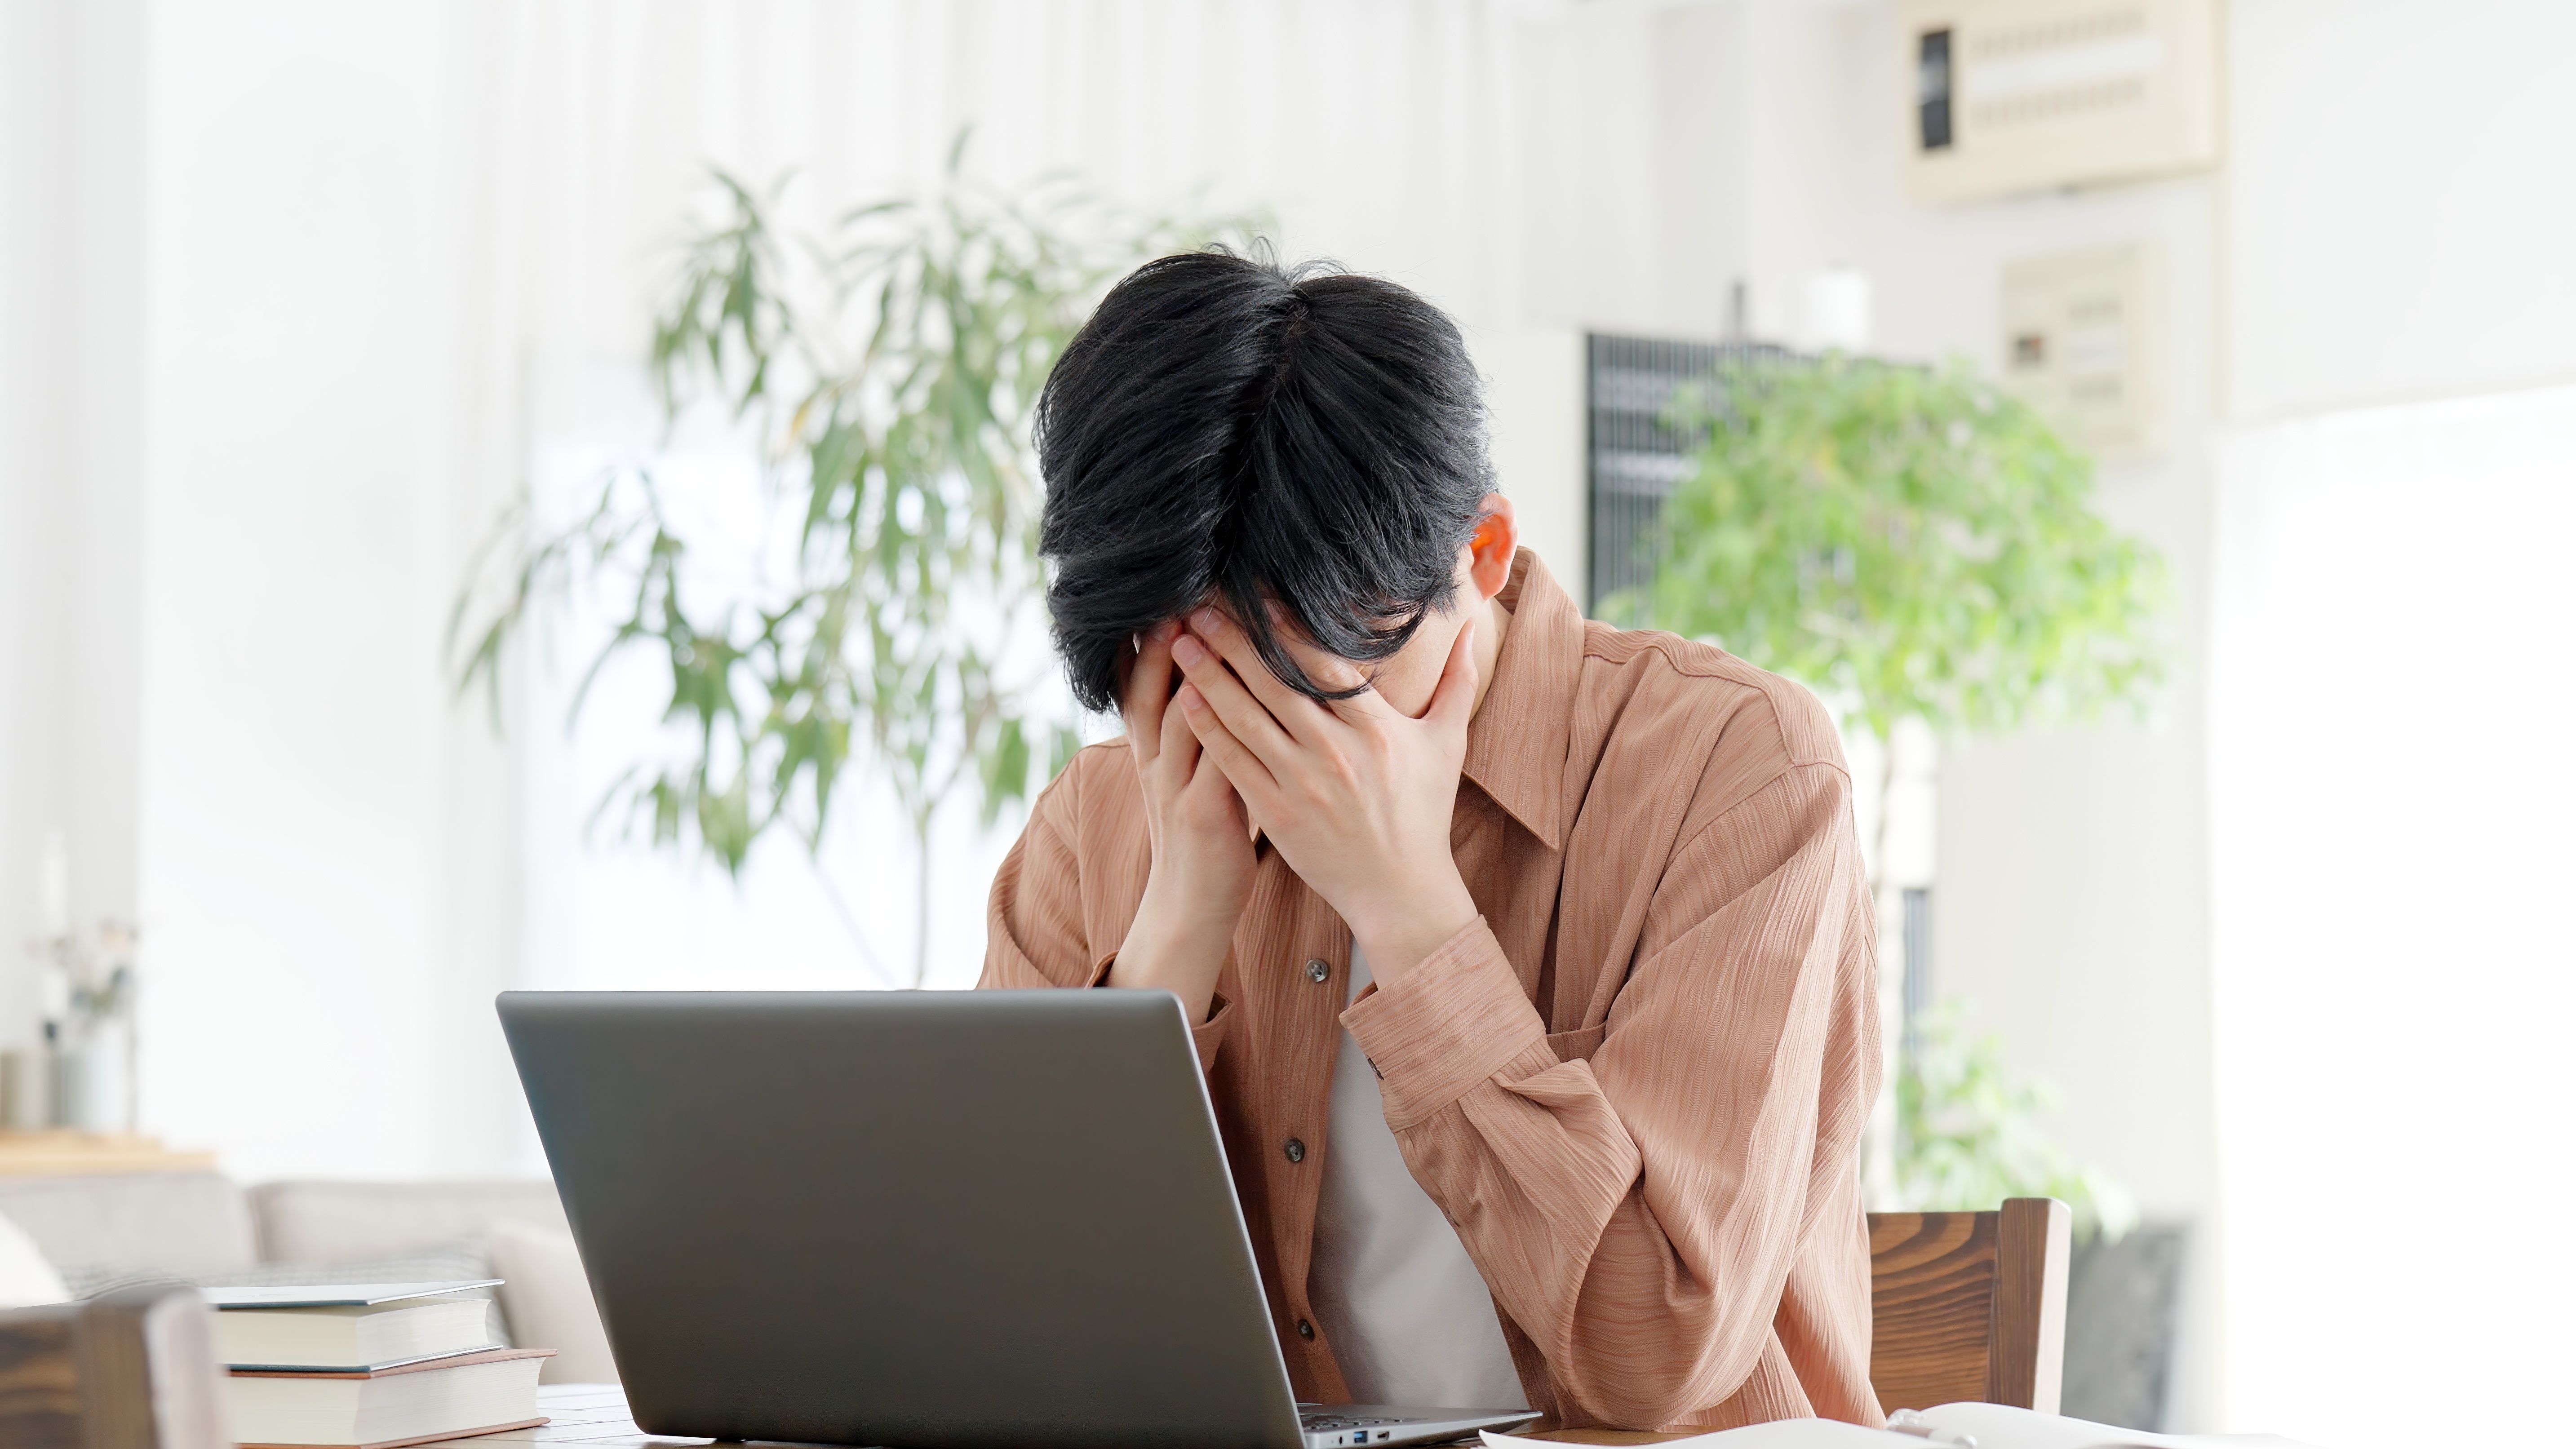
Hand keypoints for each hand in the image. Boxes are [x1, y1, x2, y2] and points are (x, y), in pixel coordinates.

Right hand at [1106, 620, 1259, 1023]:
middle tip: (1180, 588)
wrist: (1191, 905)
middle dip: (1163, 638)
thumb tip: (1220, 668)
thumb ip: (1201, 723)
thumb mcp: (1193, 769)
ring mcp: (1174, 787)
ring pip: (1175, 718)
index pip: (1142, 680)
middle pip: (1151, 687)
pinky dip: (1219, 731)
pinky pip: (1210, 763)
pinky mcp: (1200, 815)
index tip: (1169, 587)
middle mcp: (1156, 760)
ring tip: (1197, 627)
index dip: (1148, 635)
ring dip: (1186, 672)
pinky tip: (1232, 701)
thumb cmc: (1206, 828)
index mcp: (1154, 747)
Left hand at [1170, 605, 1481, 980]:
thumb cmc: (1424, 813)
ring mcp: (1303, 784)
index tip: (1256, 593)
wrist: (1400, 890)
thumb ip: (1457, 681)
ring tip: (1180, 640)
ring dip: (1210, 675)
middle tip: (1198, 604)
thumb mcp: (1447, 744)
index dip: (1286, 625)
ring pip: (1246, 718)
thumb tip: (1470, 626)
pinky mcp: (1277, 814)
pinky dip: (1208, 729)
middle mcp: (1337, 752)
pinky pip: (1235, 763)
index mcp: (1377, 729)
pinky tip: (1184, 699)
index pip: (1323, 664)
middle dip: (1233, 639)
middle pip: (1275, 683)